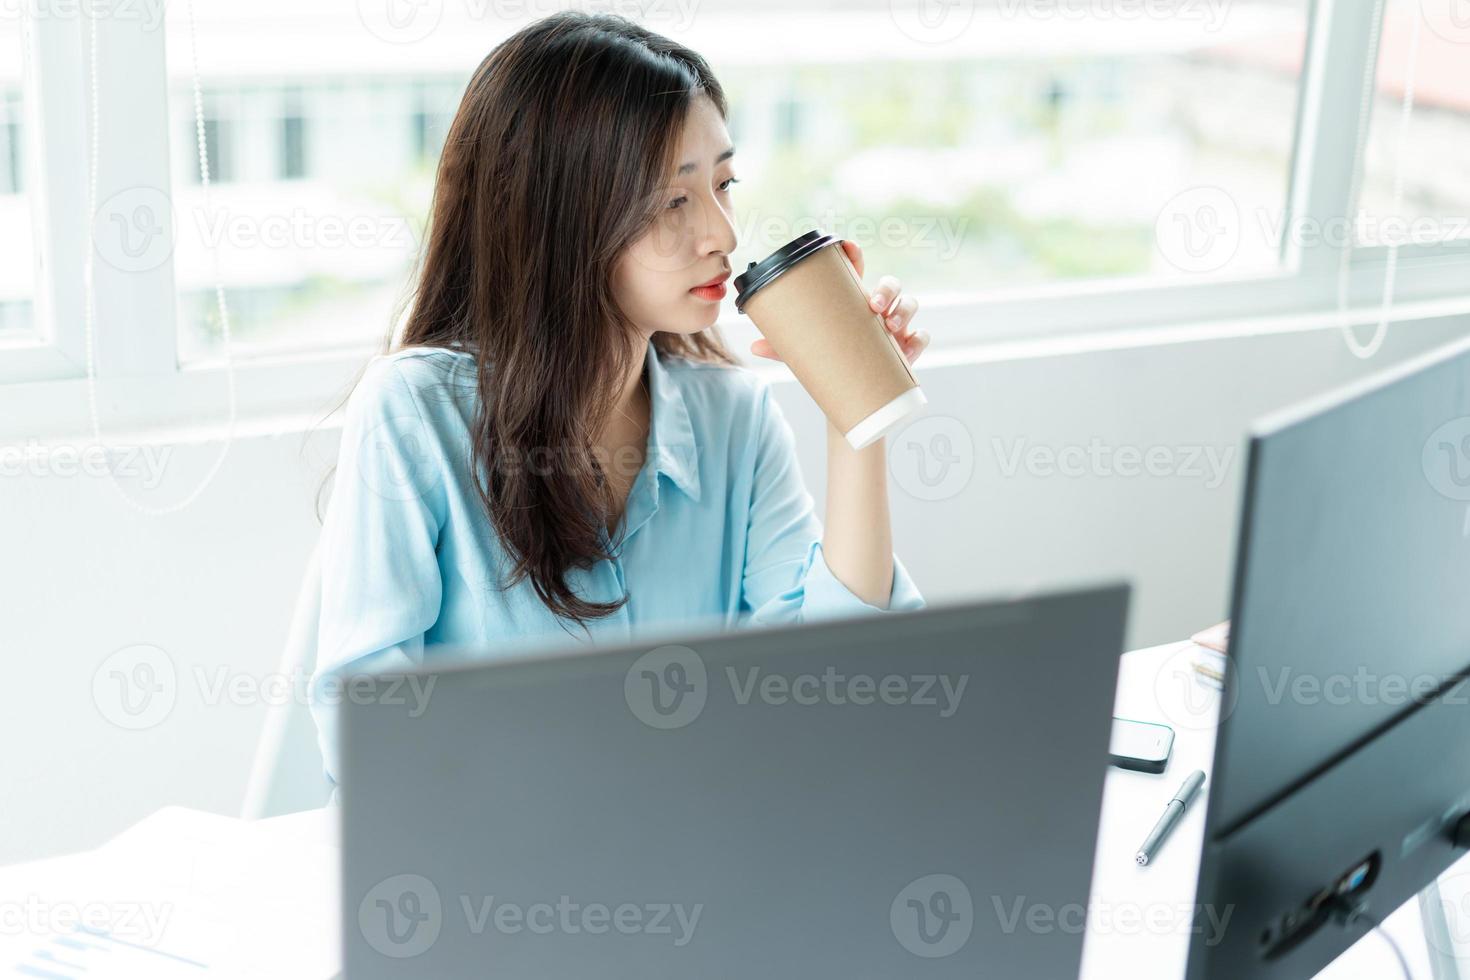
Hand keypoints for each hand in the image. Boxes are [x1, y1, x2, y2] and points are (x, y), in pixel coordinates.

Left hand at [749, 239, 929, 365]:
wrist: (849, 393)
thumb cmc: (828, 361)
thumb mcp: (806, 352)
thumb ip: (783, 347)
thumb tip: (754, 345)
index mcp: (851, 300)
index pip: (856, 269)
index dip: (854, 254)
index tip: (848, 246)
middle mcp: (877, 308)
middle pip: (890, 283)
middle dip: (886, 288)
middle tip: (872, 304)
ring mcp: (896, 327)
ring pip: (910, 304)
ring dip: (903, 310)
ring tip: (889, 326)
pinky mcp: (908, 349)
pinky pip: (921, 337)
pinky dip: (917, 340)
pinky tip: (907, 348)